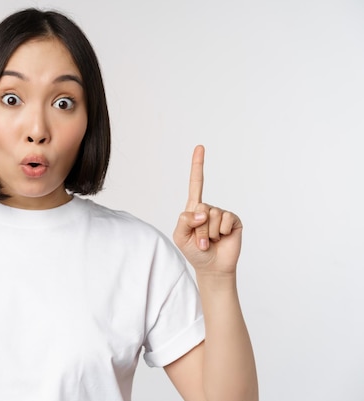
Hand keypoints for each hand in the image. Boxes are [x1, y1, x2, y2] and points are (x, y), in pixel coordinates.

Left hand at [173, 145, 242, 274]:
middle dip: (199, 229)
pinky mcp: (234, 221)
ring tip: (211, 241)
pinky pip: (226, 220)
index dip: (198, 165)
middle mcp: (208, 208)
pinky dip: (222, 232)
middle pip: (201, 208)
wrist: (212, 267)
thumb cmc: (194, 251)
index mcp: (193, 208)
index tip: (200, 147)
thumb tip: (202, 211)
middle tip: (201, 241)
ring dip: (209, 233)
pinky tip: (222, 238)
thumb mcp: (180, 236)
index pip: (196, 183)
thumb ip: (184, 220)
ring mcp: (222, 214)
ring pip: (213, 216)